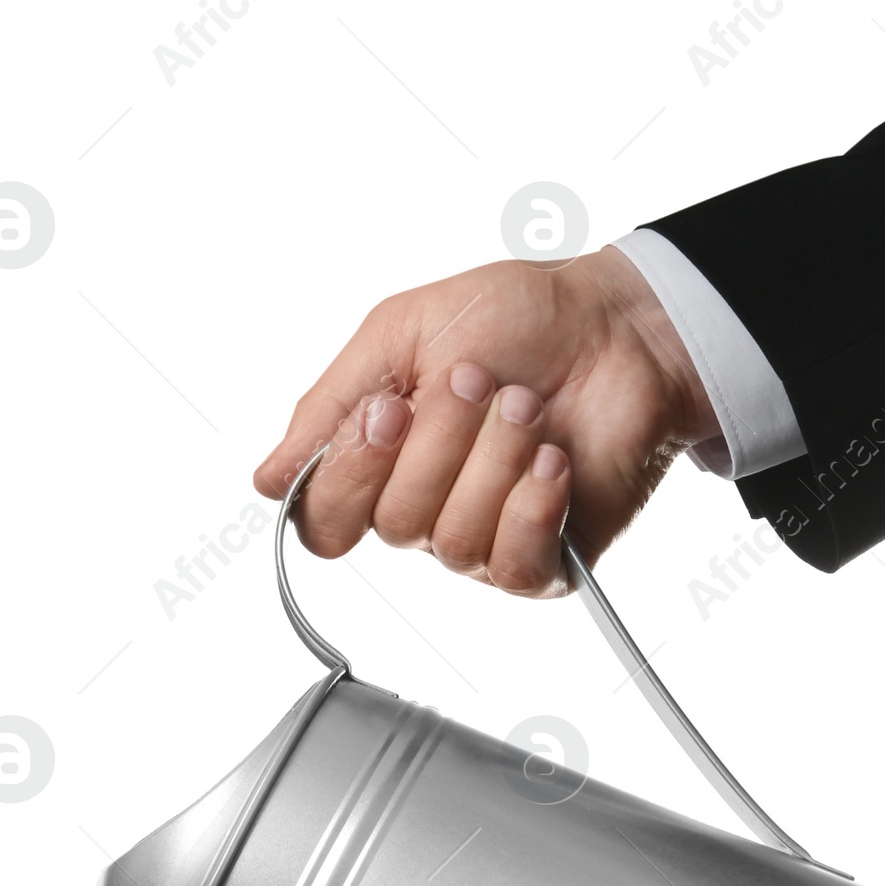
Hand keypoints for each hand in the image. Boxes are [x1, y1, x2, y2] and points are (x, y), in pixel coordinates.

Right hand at [253, 248, 718, 596]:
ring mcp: (481, 542)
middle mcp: (422, 512)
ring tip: (529, 407)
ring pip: (455, 540)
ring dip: (495, 459)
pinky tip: (553, 460)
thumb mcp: (399, 335)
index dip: (352, 473)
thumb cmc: (515, 321)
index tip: (388, 410)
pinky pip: (512, 564)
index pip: (323, 521)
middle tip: (479, 381)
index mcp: (377, 465)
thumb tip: (268, 480)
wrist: (616, 325)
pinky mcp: (542, 563)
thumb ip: (328, 408)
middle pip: (394, 524)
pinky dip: (533, 503)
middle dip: (443, 441)